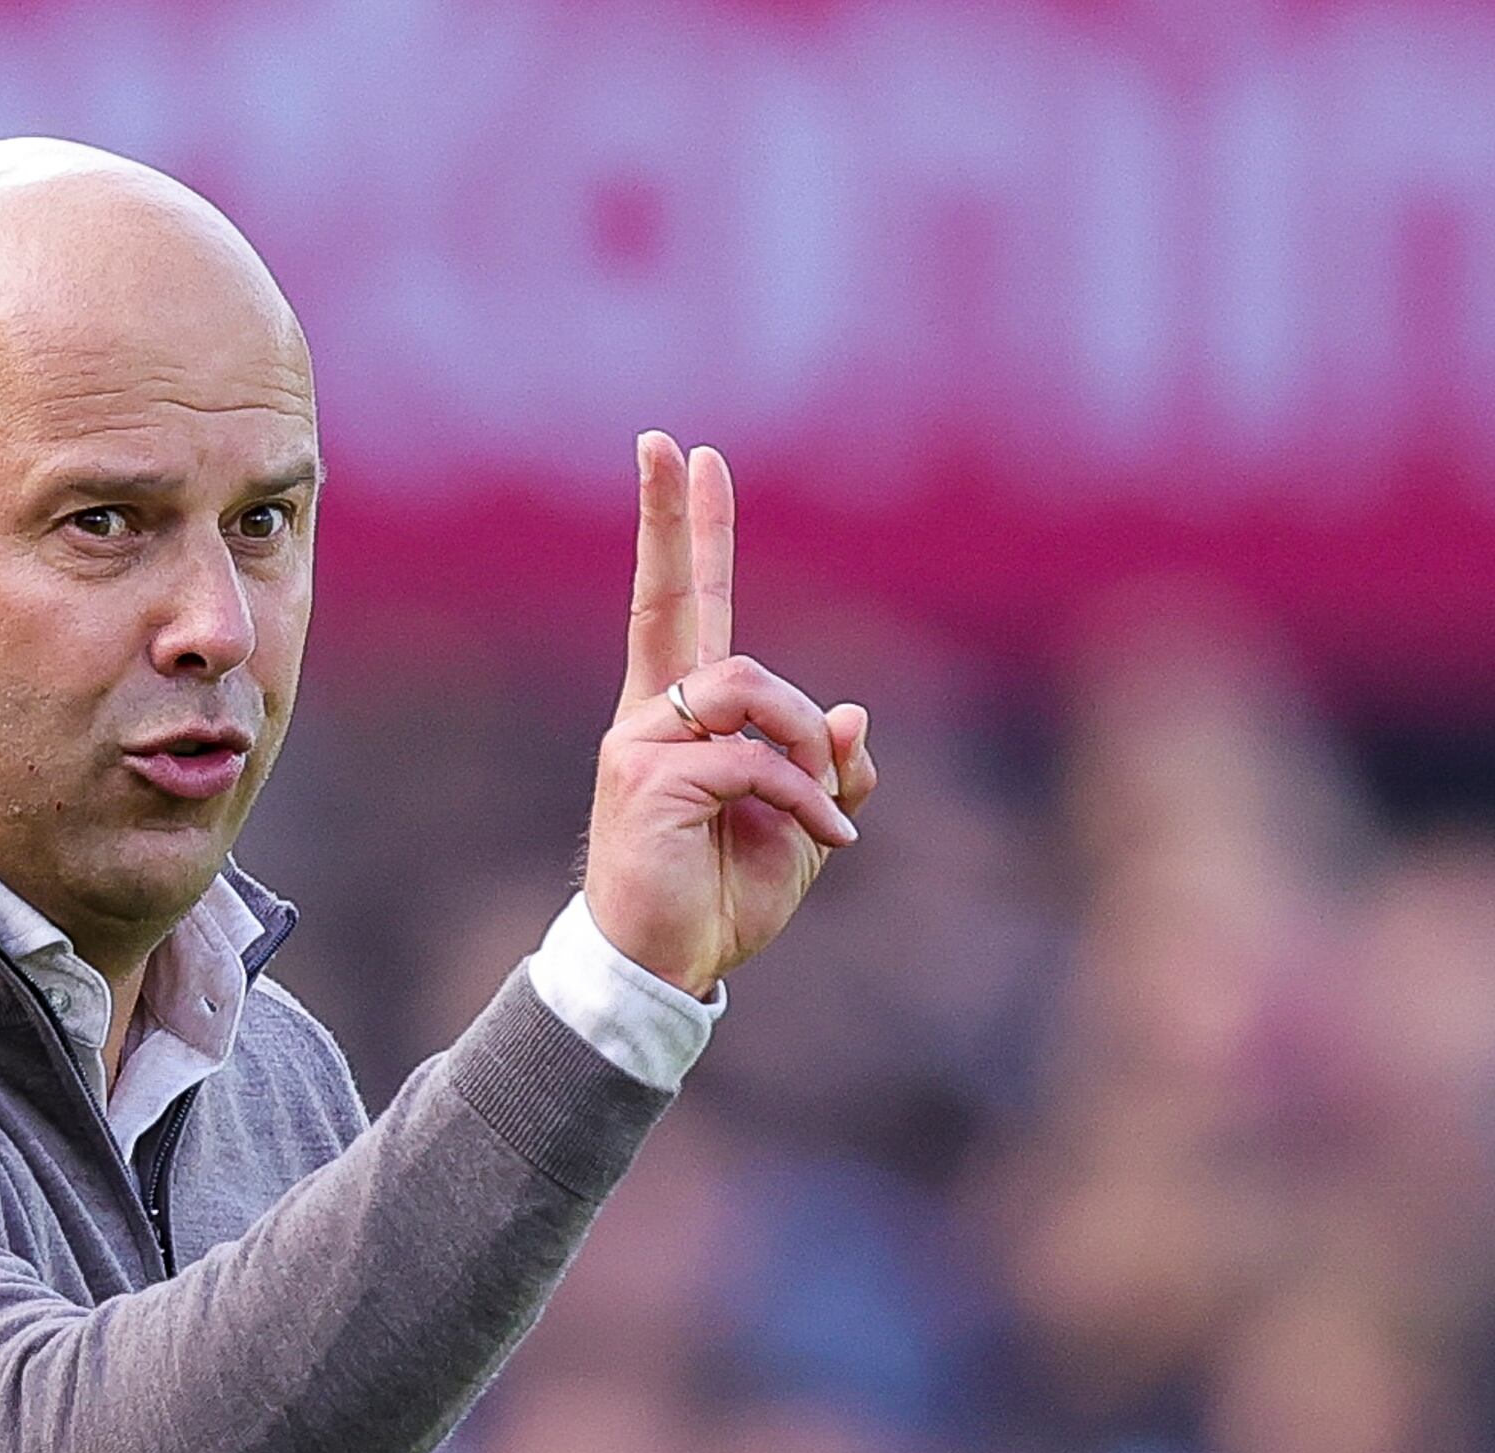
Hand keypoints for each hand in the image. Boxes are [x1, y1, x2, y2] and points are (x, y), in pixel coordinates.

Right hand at [584, 433, 875, 998]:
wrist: (666, 970)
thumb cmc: (722, 899)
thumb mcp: (801, 827)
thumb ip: (827, 770)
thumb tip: (851, 713)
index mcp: (685, 718)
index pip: (684, 609)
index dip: (691, 535)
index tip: (686, 455)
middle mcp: (652, 717)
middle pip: (667, 602)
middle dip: (670, 521)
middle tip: (665, 441)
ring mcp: (643, 745)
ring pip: (751, 689)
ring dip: (809, 744)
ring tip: (827, 810)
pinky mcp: (649, 781)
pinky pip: (753, 758)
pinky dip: (804, 795)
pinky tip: (828, 838)